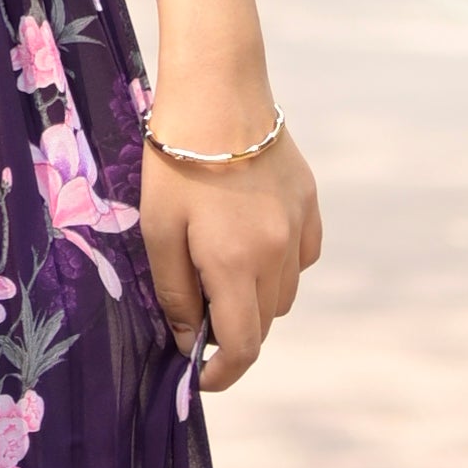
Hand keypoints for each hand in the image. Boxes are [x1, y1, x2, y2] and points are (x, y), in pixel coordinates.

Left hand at [138, 126, 321, 390]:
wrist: (218, 89)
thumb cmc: (174, 160)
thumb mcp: (157, 230)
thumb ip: (175, 292)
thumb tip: (190, 339)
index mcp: (234, 263)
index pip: (242, 346)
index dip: (222, 373)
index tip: (200, 378)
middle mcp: (277, 252)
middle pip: (264, 323)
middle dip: (233, 332)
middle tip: (197, 315)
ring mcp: (299, 226)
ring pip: (285, 293)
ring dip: (256, 298)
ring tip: (219, 269)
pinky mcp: (310, 202)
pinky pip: (301, 257)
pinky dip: (279, 265)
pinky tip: (251, 241)